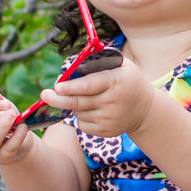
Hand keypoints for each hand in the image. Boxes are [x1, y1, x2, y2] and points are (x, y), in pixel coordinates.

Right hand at [0, 88, 34, 164]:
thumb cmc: (7, 121)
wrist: (19, 140)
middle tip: (11, 112)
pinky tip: (23, 128)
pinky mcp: (1, 158)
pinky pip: (8, 148)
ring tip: (16, 118)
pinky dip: (17, 137)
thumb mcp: (1, 108)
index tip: (6, 104)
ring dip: (4, 127)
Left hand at [40, 60, 157, 138]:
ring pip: (78, 112)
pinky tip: (91, 110)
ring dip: (73, 105)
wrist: (146, 110)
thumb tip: (76, 61)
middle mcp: (112, 102)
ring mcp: (109, 119)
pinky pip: (82, 125)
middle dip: (57, 99)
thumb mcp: (123, 64)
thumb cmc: (129, 81)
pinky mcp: (106, 131)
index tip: (56, 86)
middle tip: (44, 95)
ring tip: (83, 98)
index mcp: (115, 82)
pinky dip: (80, 117)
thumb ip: (101, 59)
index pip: (88, 86)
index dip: (71, 87)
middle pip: (77, 102)